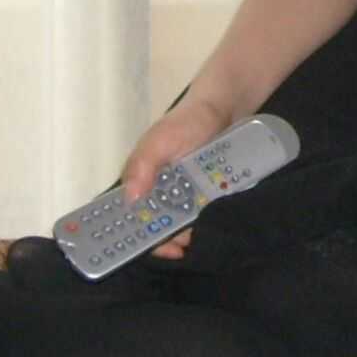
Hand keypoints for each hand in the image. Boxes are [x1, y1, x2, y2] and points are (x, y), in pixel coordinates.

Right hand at [119, 91, 228, 259]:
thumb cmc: (186, 122)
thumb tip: (131, 198)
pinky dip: (205, 222)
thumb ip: (142, 165)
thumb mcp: (160, 140)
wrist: (224, 109)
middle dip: (167, 239)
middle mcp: (159, 191)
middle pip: (157, 226)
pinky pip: (202, 215)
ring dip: (187, 233)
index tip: (148, 248)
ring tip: (199, 234)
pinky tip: (212, 224)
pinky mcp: (205, 194)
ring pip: (181, 225)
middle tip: (182, 244)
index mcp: (141, 181)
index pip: (132, 215)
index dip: (135, 234)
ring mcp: (184, 194)